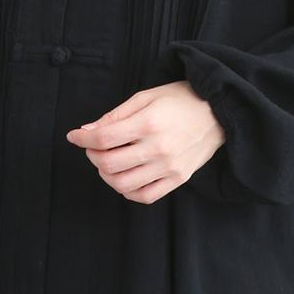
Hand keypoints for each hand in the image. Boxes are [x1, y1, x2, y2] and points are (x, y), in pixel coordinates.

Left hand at [64, 81, 224, 202]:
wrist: (218, 112)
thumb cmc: (180, 99)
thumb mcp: (146, 97)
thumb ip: (116, 115)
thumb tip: (88, 130)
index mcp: (148, 123)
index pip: (103, 138)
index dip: (82, 138)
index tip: (75, 136)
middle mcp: (158, 148)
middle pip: (109, 163)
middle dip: (92, 156)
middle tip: (93, 147)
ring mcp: (169, 167)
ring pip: (123, 184)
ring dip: (106, 175)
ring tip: (107, 162)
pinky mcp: (178, 179)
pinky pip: (145, 196)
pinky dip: (128, 191)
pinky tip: (125, 178)